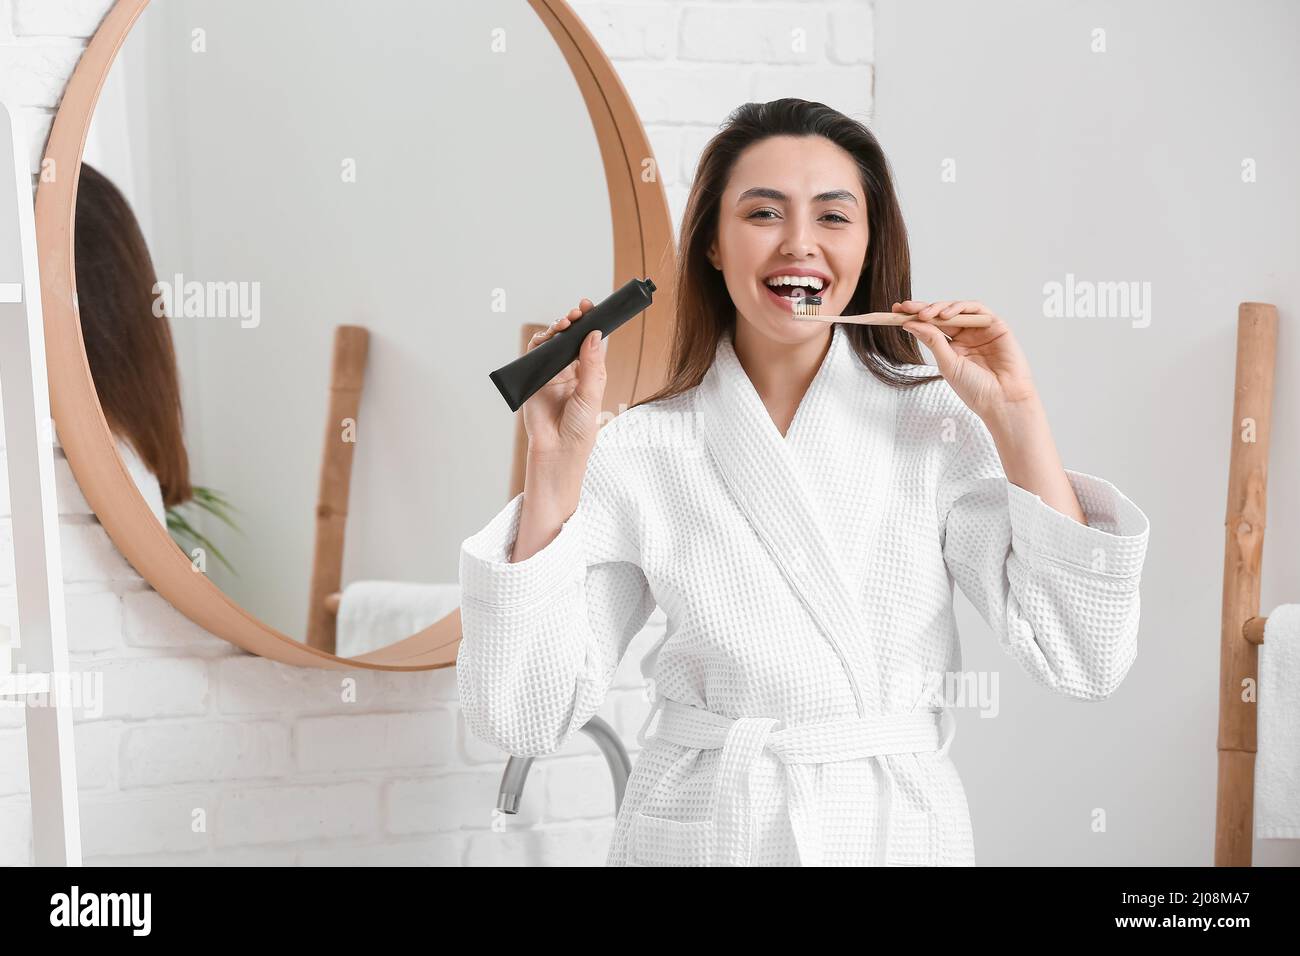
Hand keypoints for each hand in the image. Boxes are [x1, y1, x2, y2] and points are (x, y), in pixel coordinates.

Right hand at [520, 298, 606, 463]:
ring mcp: (551, 373)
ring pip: (552, 342)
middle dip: (573, 321)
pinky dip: (539, 340)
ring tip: (564, 323)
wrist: (557, 450)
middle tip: (576, 313)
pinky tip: (548, 336)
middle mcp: (569, 371)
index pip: (588, 342)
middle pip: (570, 338)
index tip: (590, 307)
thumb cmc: (579, 428)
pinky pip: (534, 354)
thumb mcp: (591, 393)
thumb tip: (593, 334)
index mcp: (588, 373)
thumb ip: (591, 364)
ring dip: (557, 328)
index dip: (589, 323)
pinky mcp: (534, 378)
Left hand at [893, 300, 1038, 421]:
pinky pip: (977, 309)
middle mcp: (965, 336)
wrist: (1002, 400)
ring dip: (939, 308)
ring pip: (957, 309)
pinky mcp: (996, 325)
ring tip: (925, 314)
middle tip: (905, 308)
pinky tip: (946, 315)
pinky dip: (960, 308)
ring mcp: (980, 330)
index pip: (930, 326)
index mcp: (952, 346)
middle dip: (922, 308)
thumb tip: (910, 324)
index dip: (914, 317)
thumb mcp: (947, 364)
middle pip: (941, 315)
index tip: (895, 311)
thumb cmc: (976, 389)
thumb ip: (932, 341)